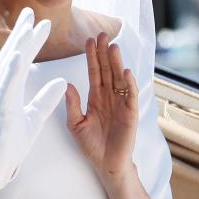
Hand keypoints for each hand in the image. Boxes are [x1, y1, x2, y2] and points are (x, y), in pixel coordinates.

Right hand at [0, 7, 66, 198]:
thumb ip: (46, 100)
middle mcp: (1, 91)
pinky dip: (12, 71)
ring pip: (7, 68)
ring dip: (17, 46)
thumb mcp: (34, 120)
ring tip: (26, 27)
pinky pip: (5, 89)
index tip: (41, 24)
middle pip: (11, 57)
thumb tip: (63, 82)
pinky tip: (18, 56)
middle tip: (29, 11)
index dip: (30, 42)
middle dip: (21, 34)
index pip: (21, 61)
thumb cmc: (8, 146)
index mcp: (9, 92)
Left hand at [65, 32, 138, 185]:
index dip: (92, 56)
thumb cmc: (91, 145)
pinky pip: (130, 96)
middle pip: (107, 70)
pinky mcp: (130, 114)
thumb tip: (67, 84)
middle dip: (104, 52)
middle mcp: (109, 97)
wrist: (106, 164)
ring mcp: (121, 104)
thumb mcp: (75, 124)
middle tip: (102, 34)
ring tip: (113, 46)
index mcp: (95, 97)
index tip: (88, 40)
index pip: (94, 72)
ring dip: (116, 63)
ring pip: (119, 78)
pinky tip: (125, 72)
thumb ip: (72, 105)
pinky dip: (129, 84)